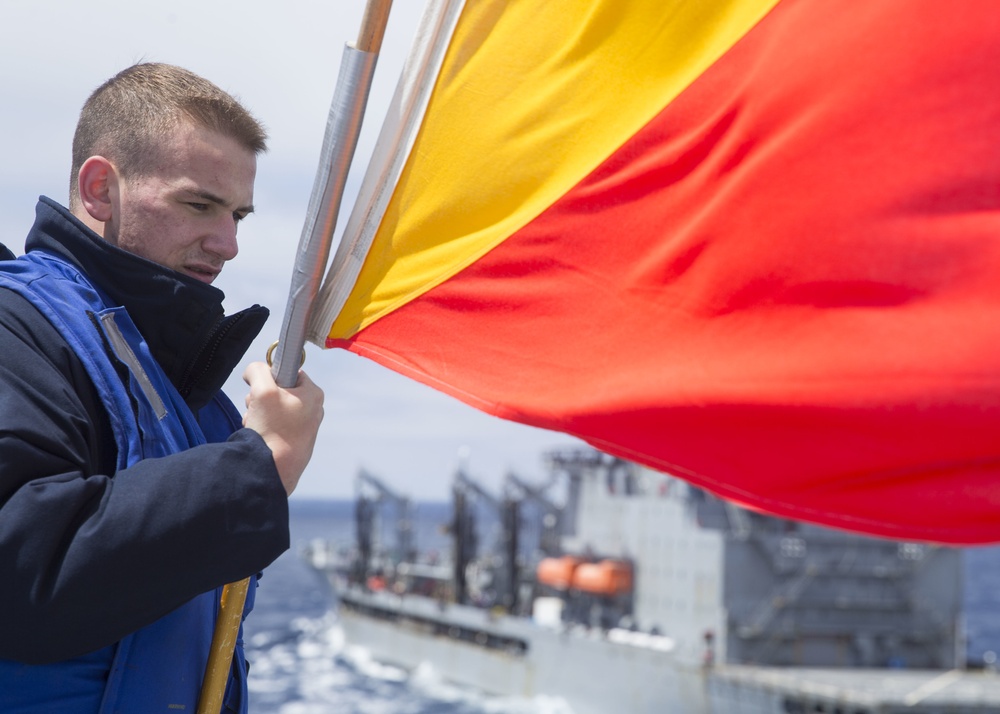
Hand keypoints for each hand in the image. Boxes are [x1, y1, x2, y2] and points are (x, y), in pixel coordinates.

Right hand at [241, 361, 323, 494]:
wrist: (274, 470)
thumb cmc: (273, 429)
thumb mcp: (262, 390)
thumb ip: (257, 370)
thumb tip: (253, 371)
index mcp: (313, 394)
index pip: (289, 371)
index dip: (270, 377)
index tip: (263, 388)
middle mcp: (313, 409)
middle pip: (278, 391)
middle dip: (260, 399)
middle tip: (258, 409)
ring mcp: (304, 427)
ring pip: (272, 409)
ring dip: (258, 414)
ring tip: (258, 426)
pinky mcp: (293, 442)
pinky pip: (273, 426)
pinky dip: (262, 429)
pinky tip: (260, 438)